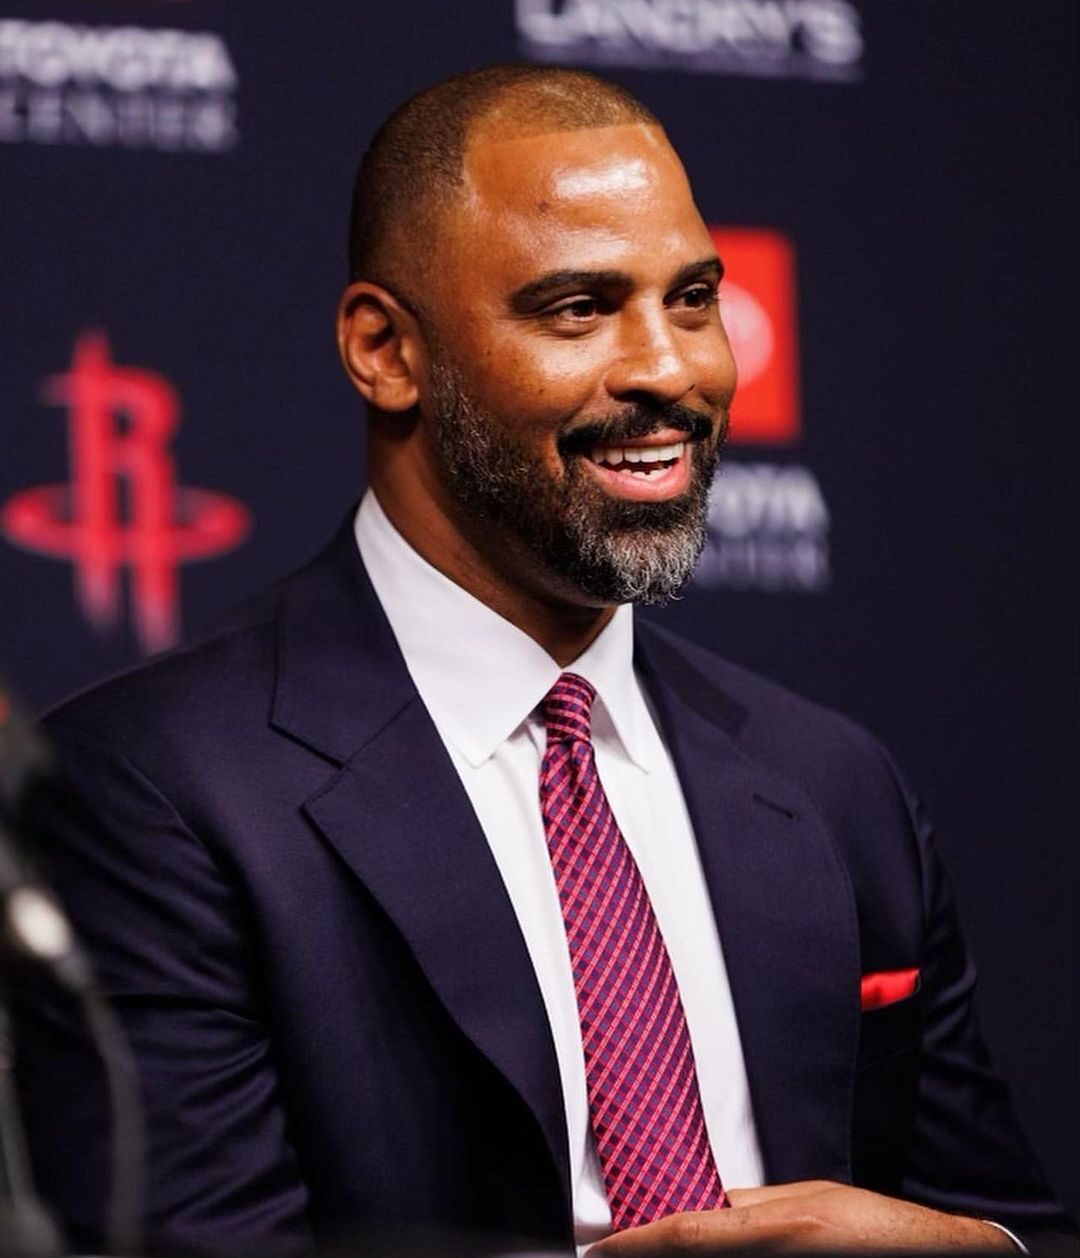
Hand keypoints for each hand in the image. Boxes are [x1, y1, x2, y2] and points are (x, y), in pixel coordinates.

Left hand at [588, 1181, 1016, 1252]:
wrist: (941, 1253)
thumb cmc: (878, 1226)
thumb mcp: (813, 1199)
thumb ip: (757, 1204)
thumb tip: (710, 1202)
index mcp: (777, 1224)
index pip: (688, 1232)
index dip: (637, 1243)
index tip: (602, 1250)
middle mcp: (778, 1247)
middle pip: (696, 1253)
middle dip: (651, 1254)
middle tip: (615, 1254)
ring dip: (682, 1257)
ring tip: (644, 1252)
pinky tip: (692, 1256)